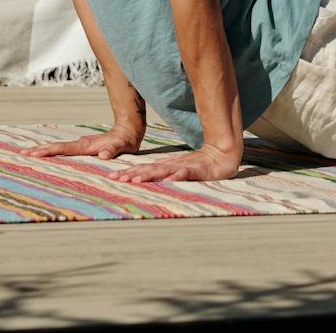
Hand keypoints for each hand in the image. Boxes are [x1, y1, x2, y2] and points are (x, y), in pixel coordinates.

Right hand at [25, 126, 142, 162]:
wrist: (129, 129)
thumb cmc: (126, 141)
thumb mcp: (122, 146)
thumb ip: (113, 150)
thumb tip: (104, 156)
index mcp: (85, 145)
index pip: (63, 148)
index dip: (49, 151)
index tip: (34, 154)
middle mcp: (80, 144)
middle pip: (56, 147)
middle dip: (39, 150)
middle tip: (22, 153)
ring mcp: (81, 145)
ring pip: (59, 148)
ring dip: (44, 150)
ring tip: (29, 153)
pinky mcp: (83, 147)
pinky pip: (65, 150)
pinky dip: (53, 152)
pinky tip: (47, 155)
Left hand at [108, 144, 242, 183]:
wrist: (222, 154)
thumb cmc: (199, 164)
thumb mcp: (178, 168)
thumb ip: (164, 172)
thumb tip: (144, 176)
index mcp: (167, 165)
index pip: (145, 168)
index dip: (129, 172)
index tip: (113, 177)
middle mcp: (173, 165)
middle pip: (150, 169)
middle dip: (132, 174)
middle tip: (117, 179)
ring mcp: (185, 166)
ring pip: (164, 171)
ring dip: (148, 175)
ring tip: (135, 180)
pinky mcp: (198, 170)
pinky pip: (187, 173)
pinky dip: (177, 176)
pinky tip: (169, 180)